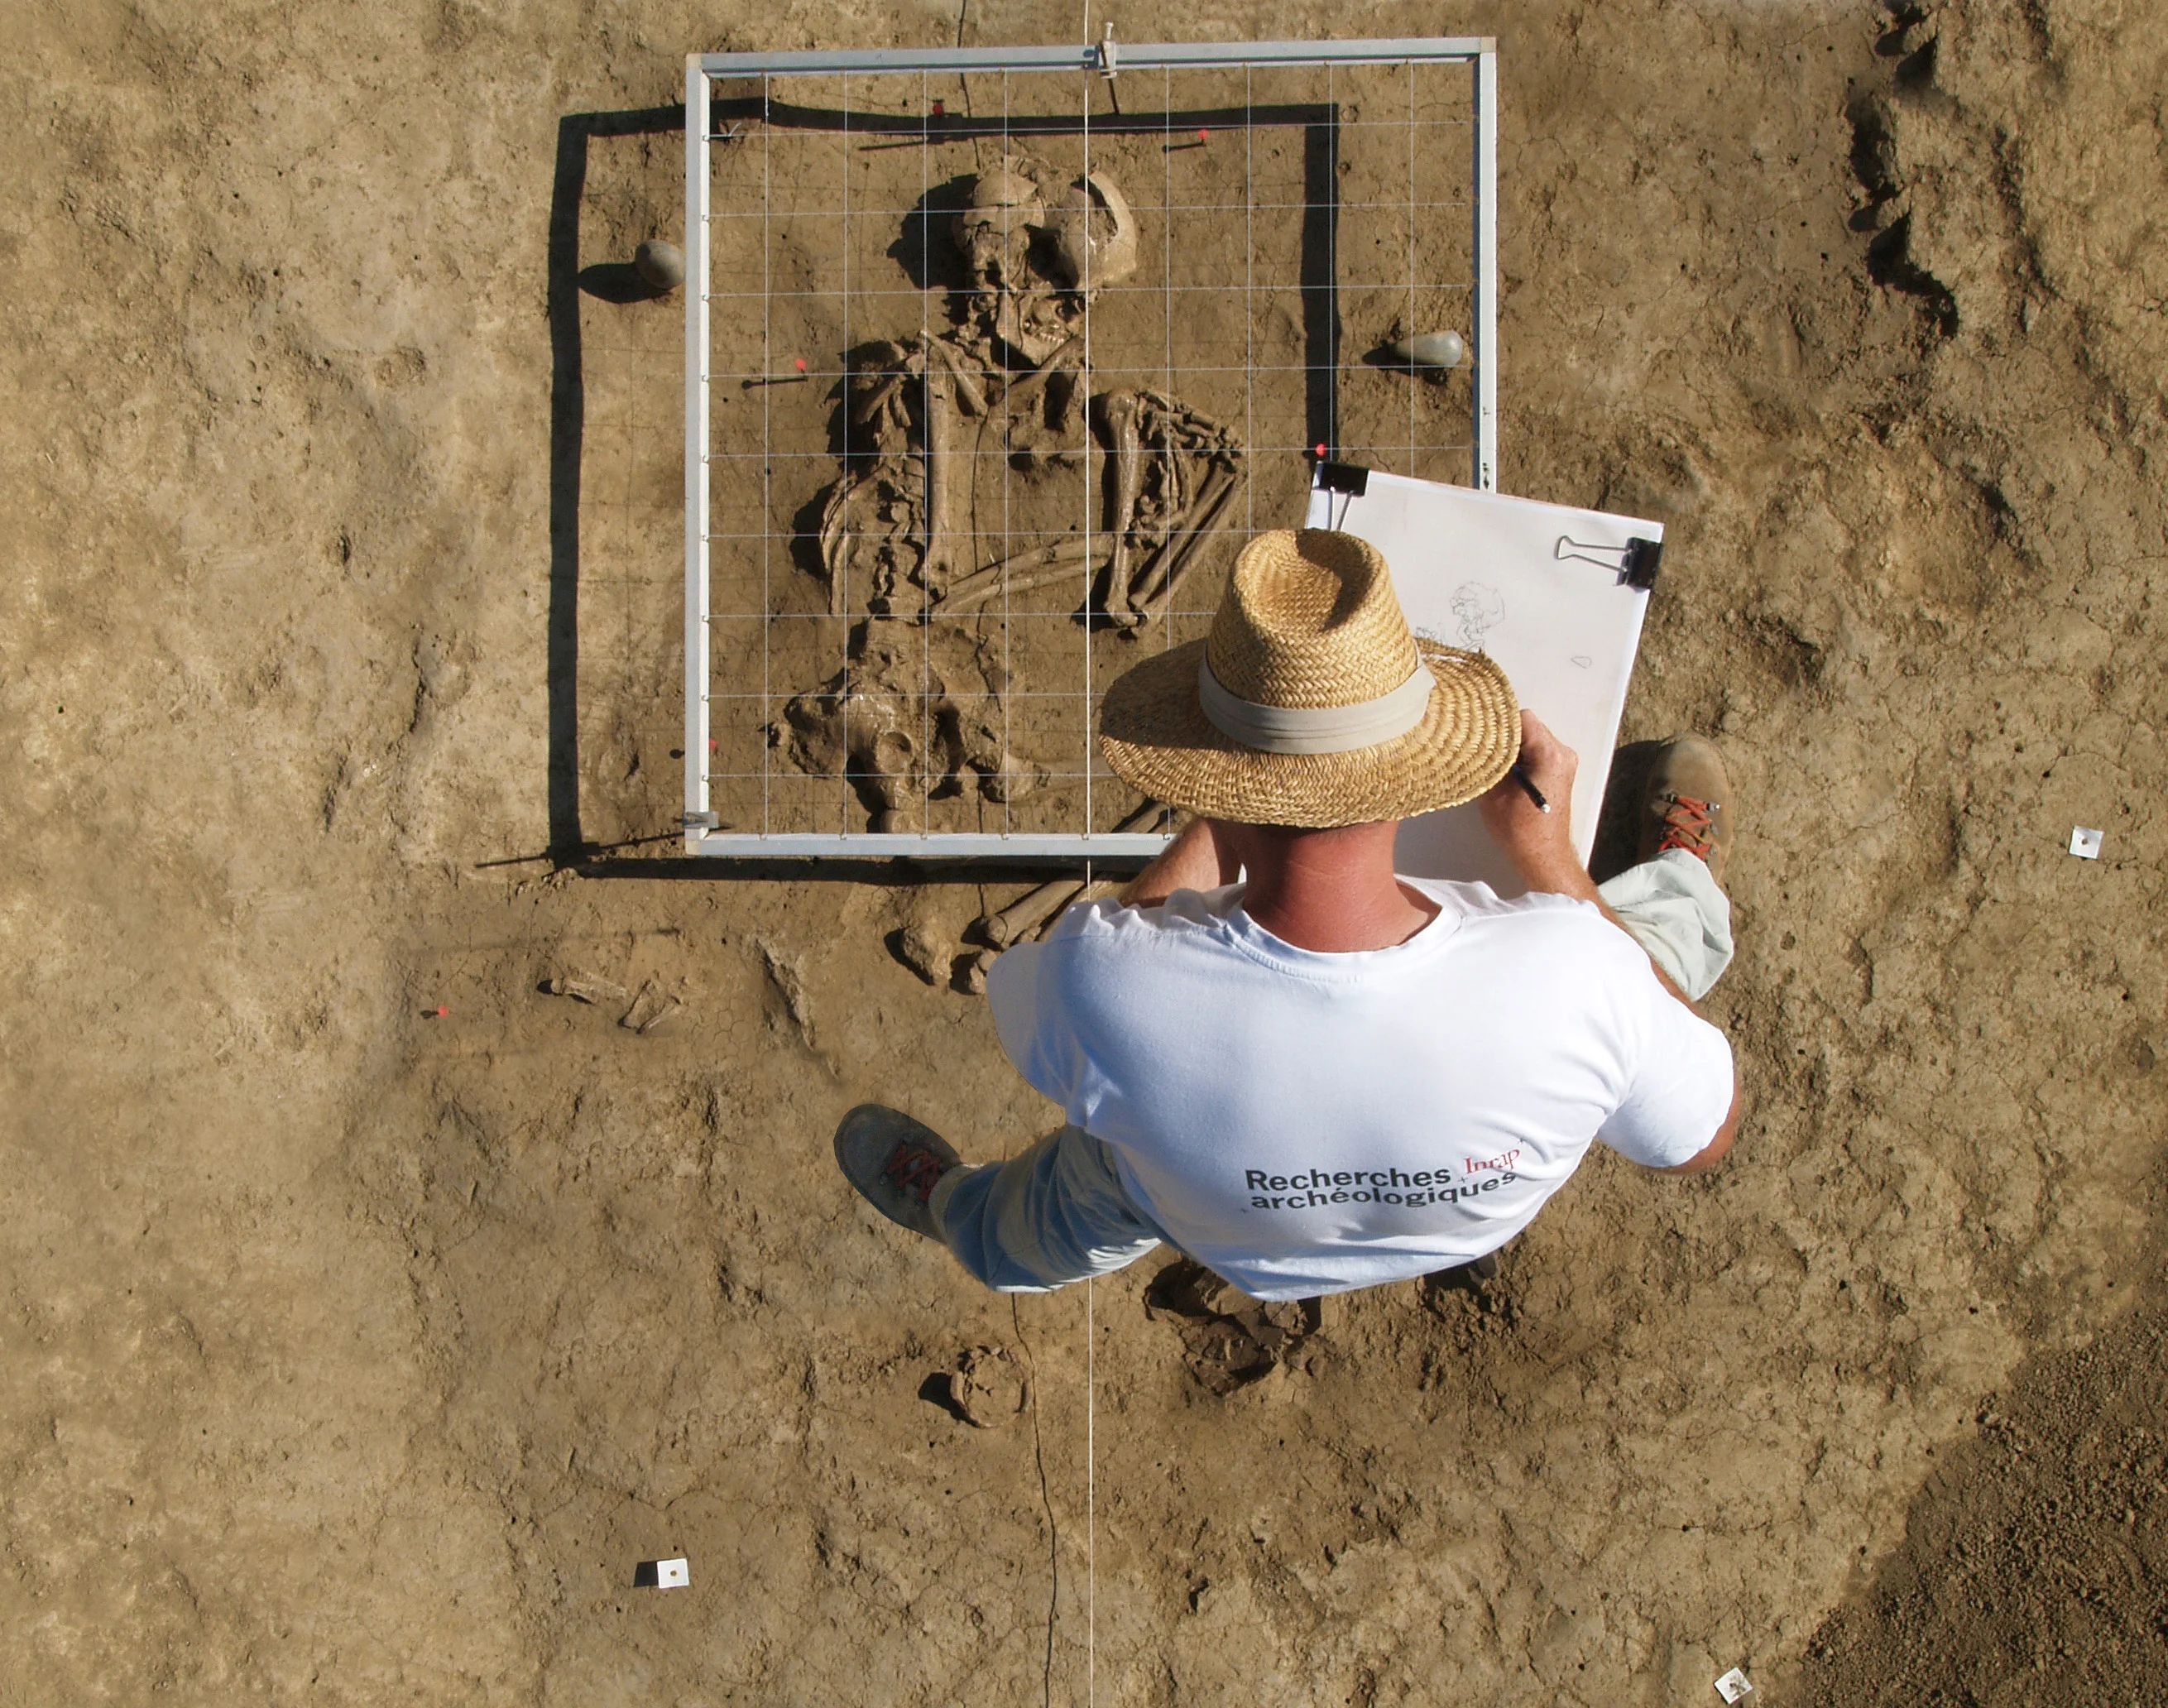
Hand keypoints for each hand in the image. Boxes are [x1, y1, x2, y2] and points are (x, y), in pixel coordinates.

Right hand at [1478, 711, 1584, 892]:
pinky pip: (1537, 750)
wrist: (1543, 855)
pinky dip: (1521, 755)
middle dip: (1504, 735)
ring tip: (1493, 763)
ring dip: (1512, 747)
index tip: (1479, 733)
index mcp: (1549, 754)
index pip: (1521, 718)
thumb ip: (1487, 761)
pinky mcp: (1560, 770)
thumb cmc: (1520, 829)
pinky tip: (1505, 771)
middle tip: (1482, 749)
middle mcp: (1562, 752)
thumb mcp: (1494, 792)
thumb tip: (1473, 742)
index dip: (1497, 723)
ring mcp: (1564, 761)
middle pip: (1528, 726)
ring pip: (1531, 737)